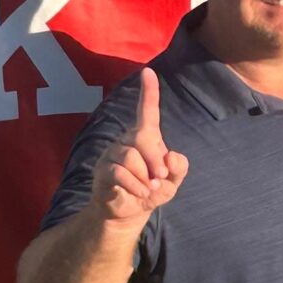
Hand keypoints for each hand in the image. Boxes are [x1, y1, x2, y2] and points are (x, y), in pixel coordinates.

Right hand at [94, 69, 187, 227]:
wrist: (131, 211)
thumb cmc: (152, 189)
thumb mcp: (173, 181)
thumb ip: (179, 168)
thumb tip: (169, 157)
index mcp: (145, 137)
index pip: (147, 110)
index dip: (149, 91)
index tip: (148, 71)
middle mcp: (126, 139)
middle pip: (142, 137)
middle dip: (155, 159)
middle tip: (160, 176)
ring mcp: (112, 153)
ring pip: (130, 157)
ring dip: (144, 178)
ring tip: (146, 188)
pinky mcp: (103, 169)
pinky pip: (120, 173)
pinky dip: (134, 186)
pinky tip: (139, 193)